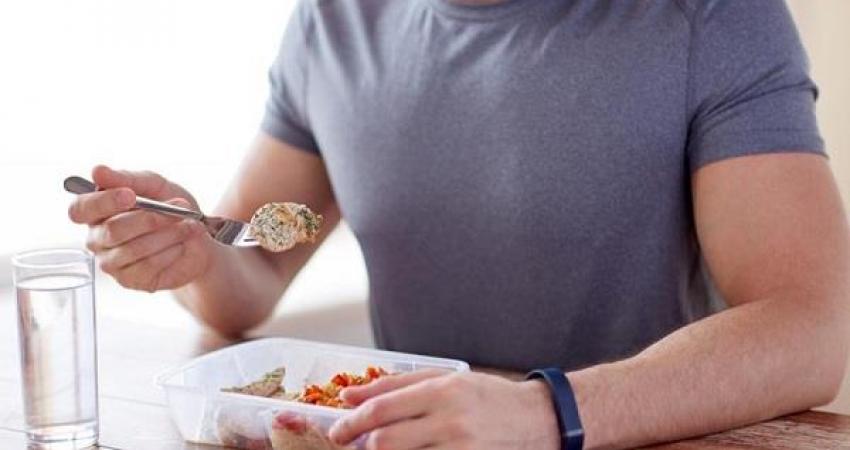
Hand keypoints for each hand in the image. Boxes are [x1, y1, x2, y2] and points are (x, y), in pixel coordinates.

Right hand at [68, 165, 214, 291]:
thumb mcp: (154, 185)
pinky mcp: (130, 280)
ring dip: (168, 234)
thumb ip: (127, 178)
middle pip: (112, 231)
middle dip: (151, 218)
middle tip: (178, 209)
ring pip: (134, 249)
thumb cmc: (169, 208)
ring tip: (189, 226)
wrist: (197, 237)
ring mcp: (111, 262)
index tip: (130, 195)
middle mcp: (97, 239)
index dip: (103, 202)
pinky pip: (148, 266)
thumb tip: (97, 171)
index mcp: (95, 212)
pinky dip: (171, 252)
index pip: (80, 209)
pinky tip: (181, 245)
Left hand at [328, 370, 560, 449]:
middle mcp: (450, 421)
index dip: (350, 423)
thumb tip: (349, 395)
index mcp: (442, 391)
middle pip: (384, 443)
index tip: (337, 431)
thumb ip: (395, 385)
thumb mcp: (446, 380)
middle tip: (351, 447)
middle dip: (359, 448)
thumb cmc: (487, 397)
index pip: (381, 410)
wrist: (539, 420)